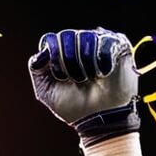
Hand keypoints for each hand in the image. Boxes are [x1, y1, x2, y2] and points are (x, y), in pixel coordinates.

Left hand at [28, 28, 138, 145]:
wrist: (100, 119)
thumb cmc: (74, 107)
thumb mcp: (47, 92)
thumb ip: (37, 70)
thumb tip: (42, 52)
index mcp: (61, 52)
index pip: (52, 40)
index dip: (55, 58)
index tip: (61, 77)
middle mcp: (79, 43)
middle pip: (67, 36)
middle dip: (70, 63)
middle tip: (79, 80)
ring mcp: (99, 42)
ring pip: (86, 38)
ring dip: (87, 65)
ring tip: (92, 78)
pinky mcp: (118, 45)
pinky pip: (105, 42)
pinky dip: (102, 62)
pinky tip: (104, 74)